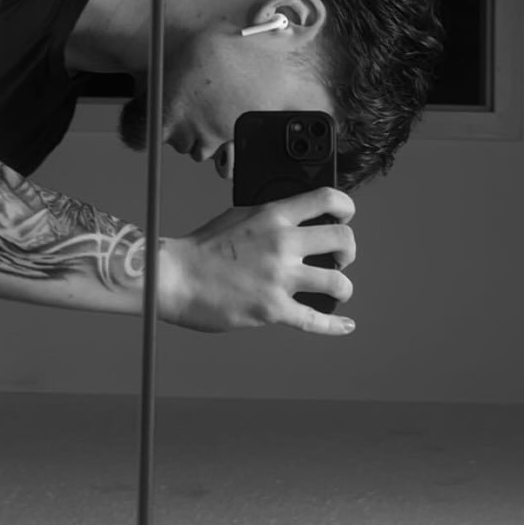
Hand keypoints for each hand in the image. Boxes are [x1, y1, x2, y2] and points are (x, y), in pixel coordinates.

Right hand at [158, 187, 356, 334]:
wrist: (175, 276)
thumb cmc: (203, 247)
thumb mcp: (241, 215)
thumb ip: (272, 217)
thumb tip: (297, 220)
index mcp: (274, 215)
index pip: (327, 199)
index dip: (346, 207)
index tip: (347, 217)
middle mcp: (282, 243)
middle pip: (342, 240)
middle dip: (348, 251)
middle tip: (340, 259)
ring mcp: (279, 277)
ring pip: (338, 282)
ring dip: (343, 288)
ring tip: (337, 290)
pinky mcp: (272, 309)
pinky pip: (314, 320)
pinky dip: (335, 325)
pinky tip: (345, 325)